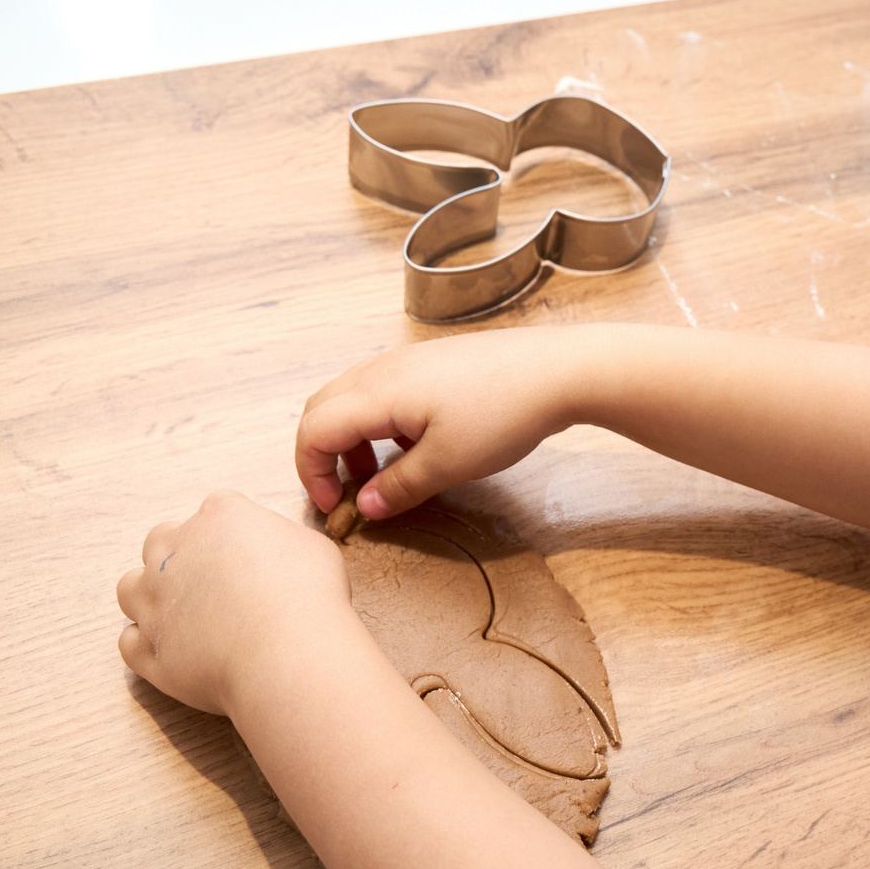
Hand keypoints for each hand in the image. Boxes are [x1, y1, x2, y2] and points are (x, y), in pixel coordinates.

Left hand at [117, 491, 354, 715]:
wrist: (287, 654)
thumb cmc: (309, 597)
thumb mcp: (312, 548)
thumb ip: (280, 540)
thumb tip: (272, 551)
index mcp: (220, 516)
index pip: (216, 510)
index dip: (234, 534)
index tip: (253, 556)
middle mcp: (175, 551)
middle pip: (161, 541)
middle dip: (181, 558)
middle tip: (216, 584)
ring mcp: (154, 601)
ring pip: (131, 588)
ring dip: (151, 597)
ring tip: (185, 616)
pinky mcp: (149, 649)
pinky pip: (130, 643)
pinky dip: (148, 645)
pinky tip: (175, 650)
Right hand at [295, 331, 585, 520]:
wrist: (557, 371)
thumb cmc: (504, 414)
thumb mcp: (448, 464)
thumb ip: (399, 487)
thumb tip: (365, 507)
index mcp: (376, 393)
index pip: (313, 431)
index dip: (311, 473)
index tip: (334, 506)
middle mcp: (382, 369)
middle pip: (323, 409)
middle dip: (323, 455)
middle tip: (347, 493)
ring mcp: (406, 361)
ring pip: (351, 400)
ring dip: (352, 440)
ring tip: (381, 476)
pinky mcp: (430, 363)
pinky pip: (382, 392)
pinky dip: (379, 423)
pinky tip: (413, 447)